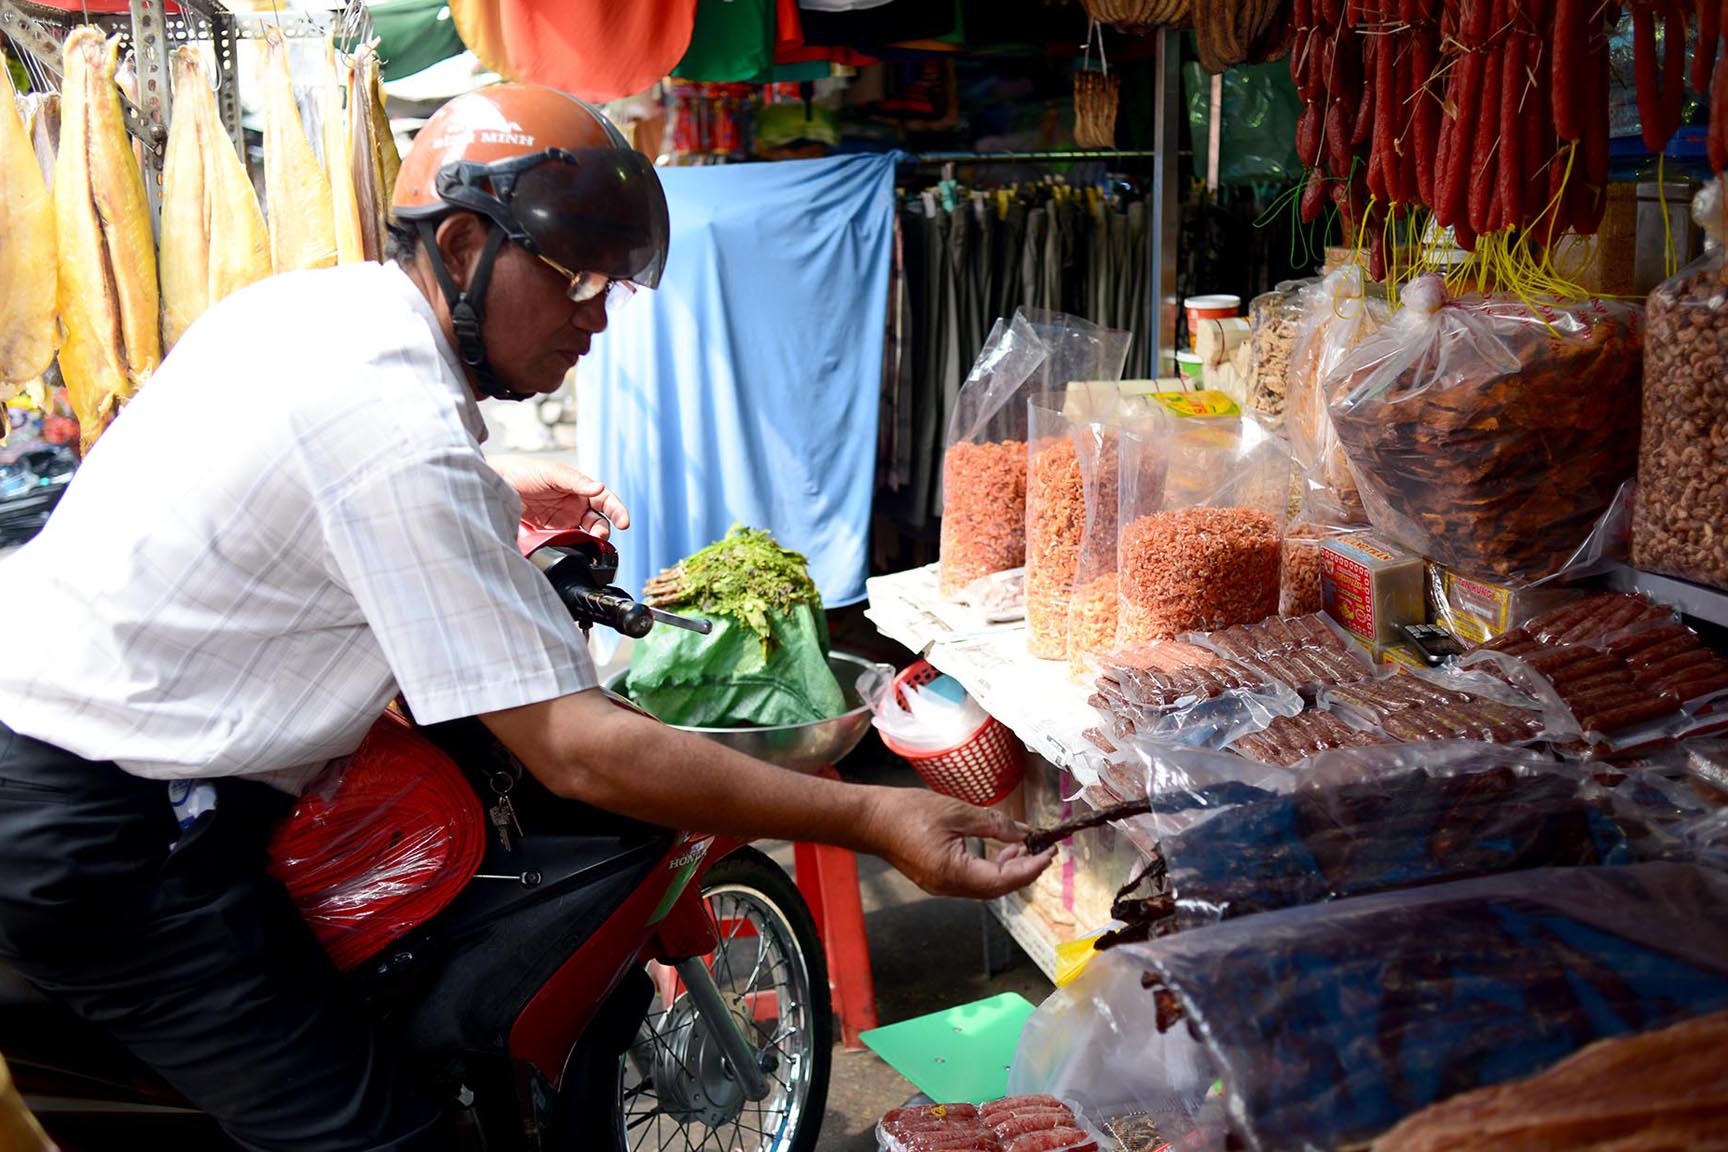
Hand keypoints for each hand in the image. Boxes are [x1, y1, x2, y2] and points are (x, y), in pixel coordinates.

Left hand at [489, 455, 629, 539]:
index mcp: (580, 488)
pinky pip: (567, 541)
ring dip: (591, 541)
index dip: (617, 511)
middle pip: (599, 521)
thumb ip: (576, 481)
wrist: (496, 483)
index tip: (624, 523)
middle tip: (601, 537)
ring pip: (586, 534)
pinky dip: (574, 546)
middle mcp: (575, 505)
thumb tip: (599, 488)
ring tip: (590, 546)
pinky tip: (574, 548)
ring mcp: (563, 519)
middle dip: (604, 530)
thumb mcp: (552, 472)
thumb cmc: (524, 470)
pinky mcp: (550, 532)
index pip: (606, 501)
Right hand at [865, 788, 1052, 899]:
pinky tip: (997, 849)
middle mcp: (949, 887)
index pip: (1004, 880)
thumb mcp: (956, 811)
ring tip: (1022, 846)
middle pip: (997, 889)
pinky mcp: (935, 879)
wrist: (867, 820)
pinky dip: (989, 868)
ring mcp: (940, 886)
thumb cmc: (905, 812)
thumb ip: (993, 824)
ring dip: (1007, 870)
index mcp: (954, 873)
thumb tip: (1023, 832)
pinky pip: (971, 881)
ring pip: (985, 887)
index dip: (1031, 868)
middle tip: (1041, 848)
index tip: (1049, 853)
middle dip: (1023, 870)